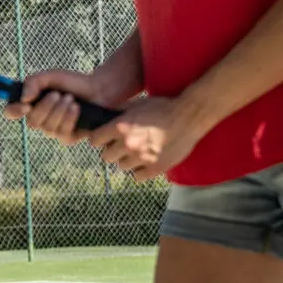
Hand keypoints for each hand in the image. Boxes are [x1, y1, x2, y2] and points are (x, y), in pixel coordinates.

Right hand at [4, 68, 121, 144]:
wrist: (98, 90)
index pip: (11, 112)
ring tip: (70, 99)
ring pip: (48, 128)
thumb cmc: (73, 83)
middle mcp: (40, 119)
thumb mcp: (50, 76)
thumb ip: (33, 82)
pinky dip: (69, 119)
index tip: (25, 105)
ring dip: (60, 111)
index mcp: (31, 104)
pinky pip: (62, 134)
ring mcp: (53, 130)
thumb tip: (24, 99)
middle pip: (32, 122)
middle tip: (58, 94)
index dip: (13, 111)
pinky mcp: (68, 138)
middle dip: (45, 107)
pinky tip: (76, 108)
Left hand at [84, 96, 208, 180]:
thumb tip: (104, 119)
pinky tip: (146, 161)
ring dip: (127, 160)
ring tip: (138, 152)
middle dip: (112, 151)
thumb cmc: (163, 108)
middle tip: (123, 146)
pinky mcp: (155, 168)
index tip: (104, 139)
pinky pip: (137, 177)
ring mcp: (141, 158)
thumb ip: (119, 115)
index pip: (94, 140)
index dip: (99, 139)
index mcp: (120, 127)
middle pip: (106, 157)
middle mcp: (128, 144)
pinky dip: (140, 171)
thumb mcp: (137, 105)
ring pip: (122, 167)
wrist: (188, 117)